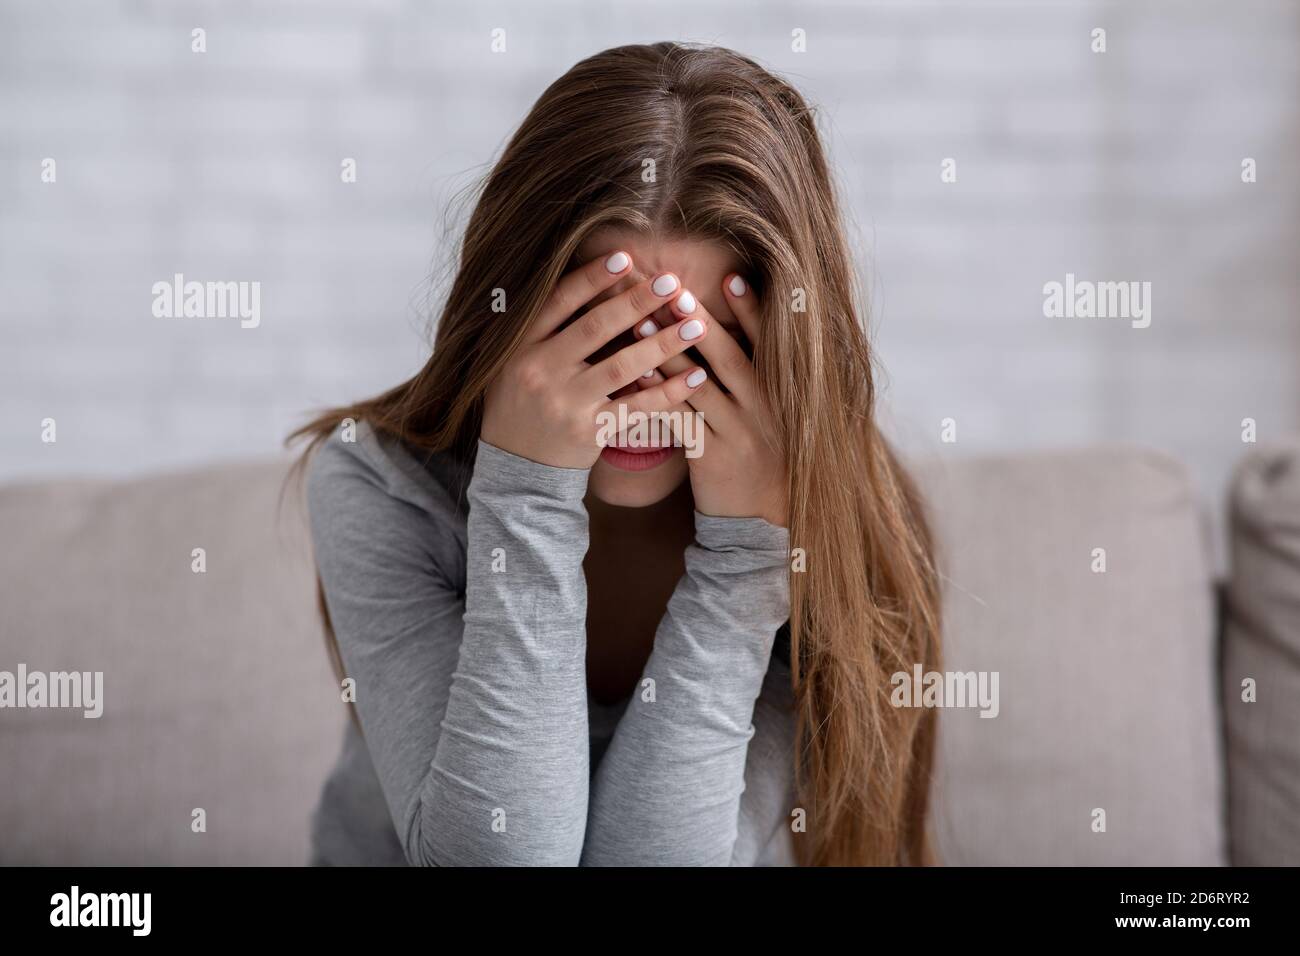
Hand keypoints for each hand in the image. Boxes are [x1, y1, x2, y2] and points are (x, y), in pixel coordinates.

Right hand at [480, 252, 711, 468]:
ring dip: (664, 343)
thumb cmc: (522, 402)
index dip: (592, 277)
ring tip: (697, 324)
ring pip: (622, 366)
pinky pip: (636, 407)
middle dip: (637, 301)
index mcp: (521, 345)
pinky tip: (696, 375)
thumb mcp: (515, 359)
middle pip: (595, 327)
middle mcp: (541, 370)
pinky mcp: (589, 431)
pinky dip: (669, 391)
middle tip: (672, 282)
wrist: (515, 465)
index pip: (559, 301)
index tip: (626, 257)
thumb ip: (545, 325)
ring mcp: (566, 403)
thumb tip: (591, 280)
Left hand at [638, 274, 786, 526]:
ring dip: (667, 352)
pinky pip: (680, 422)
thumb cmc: (762, 457)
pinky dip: (657, 398)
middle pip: (729, 358)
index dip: (750, 312)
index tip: (732, 277)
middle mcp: (763, 410)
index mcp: (780, 395)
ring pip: (698, 387)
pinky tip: (634, 379)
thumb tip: (726, 331)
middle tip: (671, 288)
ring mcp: (737, 434)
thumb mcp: (771, 415)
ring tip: (640, 322)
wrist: (764, 519)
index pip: (766, 345)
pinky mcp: (711, 459)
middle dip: (698, 321)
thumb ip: (758, 378)